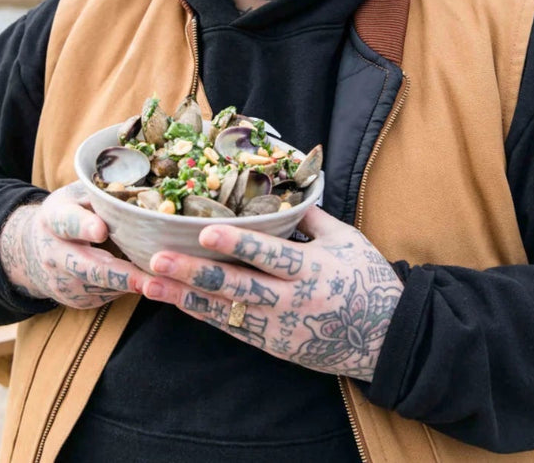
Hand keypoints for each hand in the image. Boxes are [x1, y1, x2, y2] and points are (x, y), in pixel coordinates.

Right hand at [0, 183, 149, 308]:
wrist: (34, 249)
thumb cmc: (72, 213)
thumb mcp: (79, 196)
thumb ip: (105, 196)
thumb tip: (147, 194)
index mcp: (55, 218)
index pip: (68, 222)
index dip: (84, 226)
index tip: (101, 230)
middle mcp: (54, 254)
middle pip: (88, 267)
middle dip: (121, 275)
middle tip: (150, 279)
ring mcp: (64, 282)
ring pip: (104, 286)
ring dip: (135, 283)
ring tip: (167, 278)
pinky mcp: (77, 299)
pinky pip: (110, 294)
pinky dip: (130, 287)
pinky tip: (146, 277)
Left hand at [139, 207, 403, 381]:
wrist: (384, 337)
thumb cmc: (369, 281)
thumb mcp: (348, 241)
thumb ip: (312, 218)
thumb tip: (281, 190)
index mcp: (314, 269)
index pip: (271, 255)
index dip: (238, 243)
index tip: (205, 231)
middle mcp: (293, 300)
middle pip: (237, 286)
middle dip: (194, 273)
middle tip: (158, 260)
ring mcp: (279, 326)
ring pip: (225, 311)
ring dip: (184, 298)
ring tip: (149, 285)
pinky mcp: (272, 344)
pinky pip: (232, 328)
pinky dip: (203, 314)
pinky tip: (176, 302)